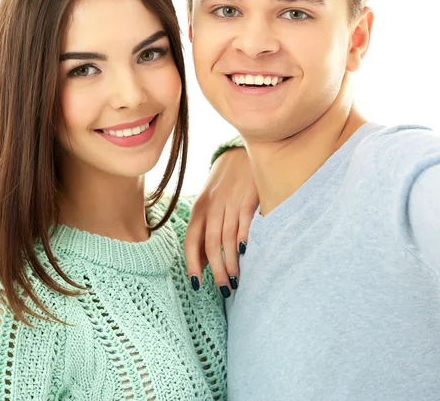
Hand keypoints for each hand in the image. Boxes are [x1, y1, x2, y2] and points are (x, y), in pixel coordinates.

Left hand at [184, 146, 257, 295]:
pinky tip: (244, 254)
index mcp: (199, 208)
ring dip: (231, 263)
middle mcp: (212, 206)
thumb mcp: (210, 200)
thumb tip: (202, 259)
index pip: (192, 241)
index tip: (197, 284)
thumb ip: (205, 226)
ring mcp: (230, 202)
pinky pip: (243, 222)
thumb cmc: (225, 180)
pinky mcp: (248, 197)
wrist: (242, 148)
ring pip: (227, 239)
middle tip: (224, 290)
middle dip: (216, 271)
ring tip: (236, 280)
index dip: (192, 264)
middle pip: (211, 245)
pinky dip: (243, 239)